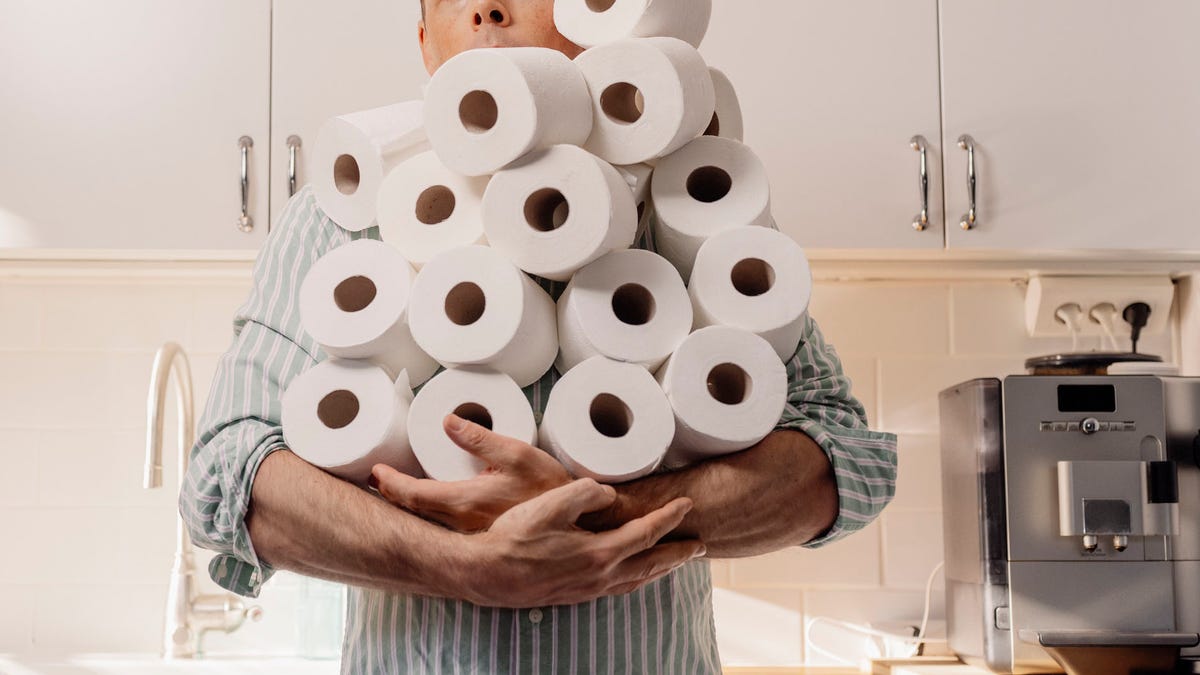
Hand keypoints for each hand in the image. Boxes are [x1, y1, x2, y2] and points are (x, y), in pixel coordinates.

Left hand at [371, 414, 571, 532]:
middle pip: (414, 511)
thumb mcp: (518, 453)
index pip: (413, 495)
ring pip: (427, 520)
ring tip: (396, 486)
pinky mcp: (481, 534)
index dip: (390, 483)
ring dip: (409, 504)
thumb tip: (448, 421)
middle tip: (377, 478)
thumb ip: (480, 438)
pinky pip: (444, 526)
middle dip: (392, 495)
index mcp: (466, 501)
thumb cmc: (550, 488)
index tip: (376, 471)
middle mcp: (462, 523)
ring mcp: (471, 532)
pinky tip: (429, 502)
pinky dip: (428, 513)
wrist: (576, 520)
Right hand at [460, 478, 705, 607]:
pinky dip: (636, 580)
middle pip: (651, 564)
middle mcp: (600, 576)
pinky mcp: (574, 594)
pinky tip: (633, 576)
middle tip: (700, 545)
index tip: (687, 503)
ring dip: (660, 569)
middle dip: (678, 553)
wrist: (486, 573)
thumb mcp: (551, 503)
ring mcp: (587, 589)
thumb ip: (585, 492)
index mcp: (600, 553)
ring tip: (674, 561)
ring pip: (636, 580)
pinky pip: (619, 588)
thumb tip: (609, 493)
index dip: (670, 517)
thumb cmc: (514, 537)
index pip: (647, 533)